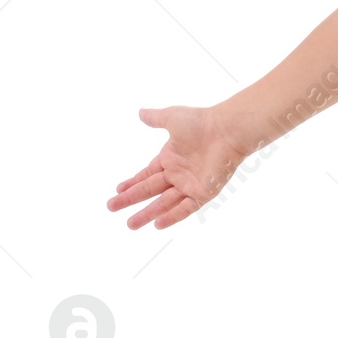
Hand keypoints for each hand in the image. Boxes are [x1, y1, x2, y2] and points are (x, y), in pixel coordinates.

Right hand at [107, 105, 247, 229]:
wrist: (226, 131)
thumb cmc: (202, 122)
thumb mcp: (172, 118)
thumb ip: (156, 118)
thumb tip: (140, 113)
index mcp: (170, 158)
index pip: (147, 174)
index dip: (132, 183)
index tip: (118, 190)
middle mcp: (178, 173)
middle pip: (150, 190)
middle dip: (131, 199)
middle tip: (111, 207)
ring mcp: (190, 184)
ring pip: (164, 203)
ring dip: (147, 213)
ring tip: (130, 225)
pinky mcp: (203, 192)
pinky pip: (185, 208)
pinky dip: (172, 216)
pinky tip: (157, 225)